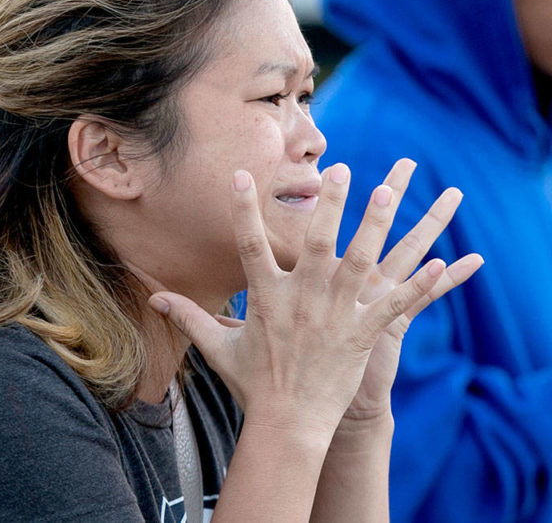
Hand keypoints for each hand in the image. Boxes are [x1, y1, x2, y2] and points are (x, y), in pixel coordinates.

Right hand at [149, 161, 473, 439]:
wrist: (289, 424)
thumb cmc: (254, 384)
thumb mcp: (218, 347)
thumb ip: (189, 317)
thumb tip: (154, 299)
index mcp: (266, 298)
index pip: (249, 244)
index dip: (242, 208)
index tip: (240, 175)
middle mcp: (301, 300)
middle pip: (314, 242)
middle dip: (327, 205)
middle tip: (339, 171)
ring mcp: (334, 315)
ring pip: (358, 261)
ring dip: (372, 225)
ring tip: (387, 193)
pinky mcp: (362, 333)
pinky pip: (393, 304)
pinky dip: (417, 284)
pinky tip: (442, 263)